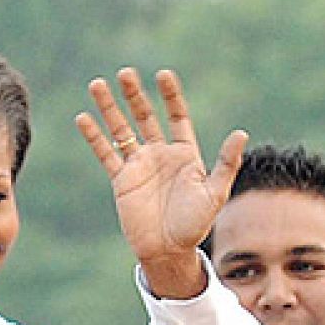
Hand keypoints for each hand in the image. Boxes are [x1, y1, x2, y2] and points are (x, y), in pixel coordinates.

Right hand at [76, 68, 246, 293]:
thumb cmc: (195, 226)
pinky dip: (94, 136)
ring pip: (121, 130)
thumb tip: (241, 133)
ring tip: (97, 84)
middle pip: (145, 116)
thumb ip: (226, 164)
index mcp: (185, 154)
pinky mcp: (122, 180)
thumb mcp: (214, 194)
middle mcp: (160, 154)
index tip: (163, 75)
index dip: (170, 96)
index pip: (176, 116)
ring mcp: (139, 166)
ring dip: (110, 108)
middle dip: (135, 95)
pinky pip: (106, 153)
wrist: (168, 251)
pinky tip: (83, 117)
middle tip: (125, 73)